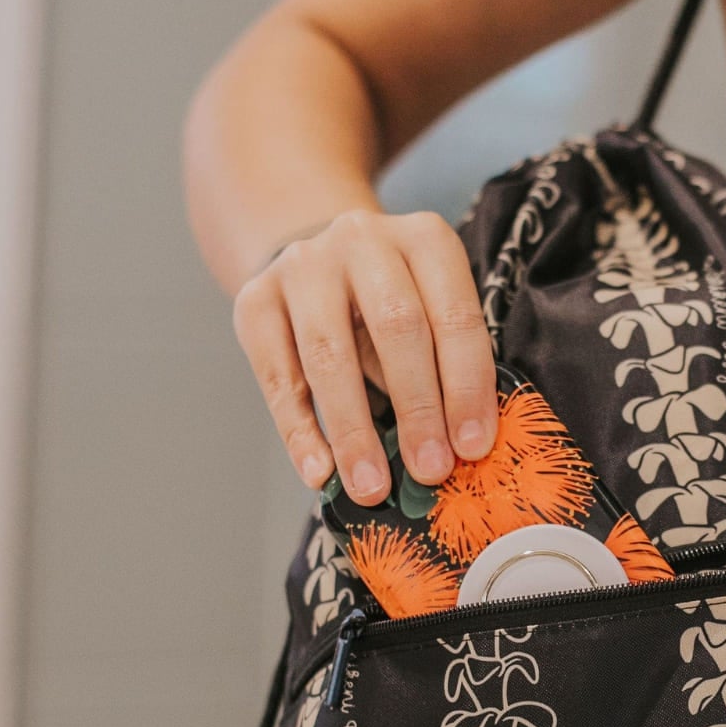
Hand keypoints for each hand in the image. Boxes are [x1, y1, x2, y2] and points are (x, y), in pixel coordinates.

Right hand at [231, 208, 495, 504]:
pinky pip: (277, 375)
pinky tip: (318, 472)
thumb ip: (444, 368)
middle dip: (417, 408)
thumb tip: (455, 450)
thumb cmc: (394, 305)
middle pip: (395, 327)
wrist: (318, 263)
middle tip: (429, 471)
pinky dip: (299, 431)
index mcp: (425, 239)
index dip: (466, 386)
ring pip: (330, 354)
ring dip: (354, 430)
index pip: (454, 316)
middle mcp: (363, 240)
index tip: (471, 448)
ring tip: (372, 487)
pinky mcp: (254, 299)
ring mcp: (303, 264)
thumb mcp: (431, 315)